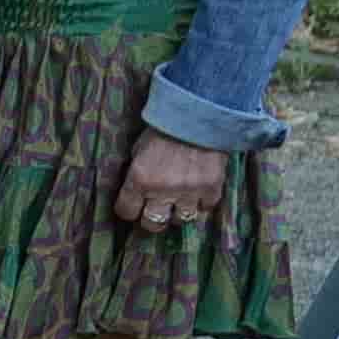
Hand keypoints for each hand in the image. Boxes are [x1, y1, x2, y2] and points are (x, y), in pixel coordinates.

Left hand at [111, 126, 230, 232]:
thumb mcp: (139, 149)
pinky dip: (202, 203)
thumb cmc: (164, 129)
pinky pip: (205, 209)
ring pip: (181, 220)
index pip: (126, 211)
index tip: (133, 206)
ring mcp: (188, 192)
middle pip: (153, 223)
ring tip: (179, 201)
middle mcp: (162, 190)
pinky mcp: (212, 188)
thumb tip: (134, 191)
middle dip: (152, 218)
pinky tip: (198, 192)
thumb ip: (137, 172)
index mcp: (139, 179)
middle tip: (156, 210)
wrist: (198, 114)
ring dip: (178, 212)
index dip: (129, 209)